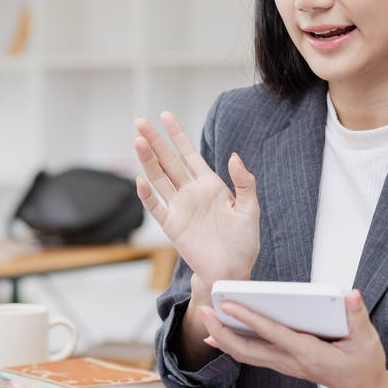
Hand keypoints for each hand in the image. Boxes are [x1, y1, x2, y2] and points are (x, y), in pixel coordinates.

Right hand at [133, 113, 259, 295]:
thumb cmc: (243, 242)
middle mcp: (190, 192)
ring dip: (147, 160)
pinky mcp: (171, 225)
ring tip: (138, 140)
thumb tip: (234, 157)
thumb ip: (245, 182)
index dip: (177, 134)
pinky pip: (155, 207)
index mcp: (210, 184)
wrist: (231, 271)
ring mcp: (178, 207)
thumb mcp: (250, 209)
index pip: (189, 153)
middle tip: (140, 121)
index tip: (165, 115)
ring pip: (158, 178)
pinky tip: (140, 180)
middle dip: (155, 140)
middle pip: (168, 160)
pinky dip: (146, 194)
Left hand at [198, 290, 387, 387]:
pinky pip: (250, 356)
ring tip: (205, 317)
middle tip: (203, 310)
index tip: (229, 305)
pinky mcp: (282, 364)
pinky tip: (217, 335)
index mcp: (311, 355)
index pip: (273, 334)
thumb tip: (350, 294)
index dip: (249, 319)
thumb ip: (357, 315)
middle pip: (248, 350)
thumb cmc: (365, 363)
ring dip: (223, 337)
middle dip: (222, 331)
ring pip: (245, 355)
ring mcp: (284, 366)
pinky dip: (231, 345)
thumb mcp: (368, 339)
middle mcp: (292, 363)